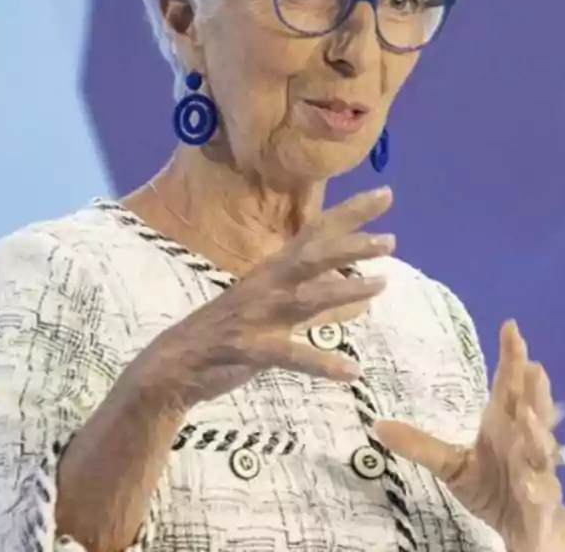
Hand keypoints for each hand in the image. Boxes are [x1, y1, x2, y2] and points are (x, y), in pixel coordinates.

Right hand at [139, 187, 395, 411]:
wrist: (173, 364)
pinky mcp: (250, 349)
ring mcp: (258, 315)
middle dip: (350, 245)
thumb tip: (358, 289)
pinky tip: (351, 371)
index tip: (386, 193)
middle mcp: (268, 284)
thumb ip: (315, 294)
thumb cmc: (231, 329)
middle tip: (390, 240)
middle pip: (313, 257)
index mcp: (275, 269)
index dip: (351, 212)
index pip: (318, 232)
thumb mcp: (273, 303)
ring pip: (306, 298)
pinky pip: (292, 356)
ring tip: (380, 286)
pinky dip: (322, 363)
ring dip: (344, 291)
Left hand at [374, 321, 564, 551]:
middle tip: (531, 365)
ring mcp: (537, 472)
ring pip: (541, 448)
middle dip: (533, 389)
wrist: (525, 531)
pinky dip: (538, 490)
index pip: (509, 387)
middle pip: (533, 410)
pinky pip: (542, 496)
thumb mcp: (452, 466)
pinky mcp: (542, 505)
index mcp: (504, 426)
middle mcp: (525, 443)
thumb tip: (377, 425)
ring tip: (524, 414)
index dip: (512, 358)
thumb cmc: (494, 488)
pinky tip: (529, 485)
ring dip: (536, 432)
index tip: (510, 327)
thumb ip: (421, 446)